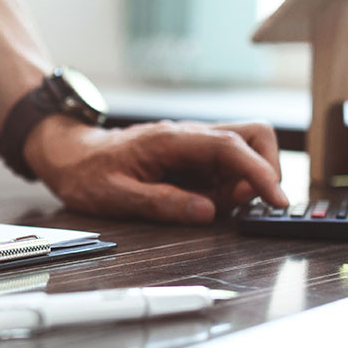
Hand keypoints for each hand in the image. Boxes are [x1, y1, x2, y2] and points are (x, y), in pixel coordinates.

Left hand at [22, 116, 288, 223]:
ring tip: (222, 208)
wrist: (69, 155)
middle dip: (266, 170)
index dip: (261, 172)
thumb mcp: (116, 195)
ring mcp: (194, 146)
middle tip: (246, 204)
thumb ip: (162, 202)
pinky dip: (233, 187)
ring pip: (245, 151)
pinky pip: (227, 168)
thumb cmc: (88, 172)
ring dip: (248, 182)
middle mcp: (190, 137)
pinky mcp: (193, 159)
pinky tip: (210, 204)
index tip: (277, 199)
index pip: (232, 147)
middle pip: (254, 136)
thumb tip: (207, 212)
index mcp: (172, 140)